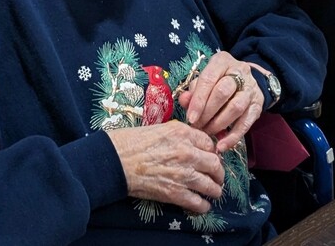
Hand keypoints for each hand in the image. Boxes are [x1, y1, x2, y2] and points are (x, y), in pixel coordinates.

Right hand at [106, 120, 223, 212]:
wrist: (116, 160)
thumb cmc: (132, 142)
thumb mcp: (160, 128)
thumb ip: (179, 135)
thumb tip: (192, 144)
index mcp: (182, 133)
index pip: (209, 143)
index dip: (211, 151)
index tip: (210, 157)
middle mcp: (187, 152)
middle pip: (215, 164)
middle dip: (218, 172)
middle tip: (216, 176)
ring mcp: (183, 174)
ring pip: (211, 186)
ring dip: (214, 190)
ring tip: (213, 192)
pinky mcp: (175, 193)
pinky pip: (199, 203)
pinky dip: (203, 206)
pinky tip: (202, 205)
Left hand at [178, 52, 262, 153]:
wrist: (246, 80)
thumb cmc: (219, 79)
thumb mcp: (206, 78)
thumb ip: (194, 90)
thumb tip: (184, 102)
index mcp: (222, 61)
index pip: (208, 79)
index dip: (198, 100)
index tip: (190, 118)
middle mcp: (239, 72)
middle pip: (222, 93)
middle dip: (207, 113)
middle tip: (197, 127)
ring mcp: (251, 89)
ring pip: (235, 108)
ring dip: (218, 124)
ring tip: (207, 133)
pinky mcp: (258, 106)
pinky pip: (246, 124)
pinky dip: (233, 137)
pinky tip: (222, 146)